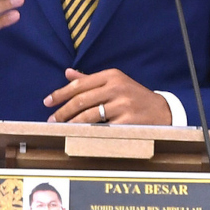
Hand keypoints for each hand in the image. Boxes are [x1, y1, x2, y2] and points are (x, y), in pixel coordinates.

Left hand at [43, 68, 171, 124]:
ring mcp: (123, 104)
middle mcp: (117, 87)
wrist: (162, 111)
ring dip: (72, 123)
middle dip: (63, 111)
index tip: (47, 102)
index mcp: (112, 75)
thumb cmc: (134, 96)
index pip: (79, 84)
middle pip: (81, 100)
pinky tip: (80, 136)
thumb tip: (67, 73)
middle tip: (52, 120)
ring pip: (89, 115)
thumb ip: (90, 79)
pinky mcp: (128, 121)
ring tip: (62, 128)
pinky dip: (89, 133)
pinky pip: (102, 129)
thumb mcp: (115, 82)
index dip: (60, 94)